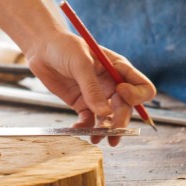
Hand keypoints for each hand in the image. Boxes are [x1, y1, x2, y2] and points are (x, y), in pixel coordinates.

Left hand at [23, 33, 155, 145]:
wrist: (42, 49)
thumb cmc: (64, 46)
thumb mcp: (80, 62)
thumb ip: (92, 87)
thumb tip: (104, 113)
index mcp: (119, 69)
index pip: (142, 87)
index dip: (136, 95)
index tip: (120, 92)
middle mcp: (112, 84)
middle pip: (126, 108)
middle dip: (120, 122)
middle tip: (112, 135)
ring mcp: (97, 96)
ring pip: (109, 119)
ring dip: (105, 131)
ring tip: (96, 139)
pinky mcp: (82, 104)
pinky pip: (89, 121)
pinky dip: (86, 128)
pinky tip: (77, 129)